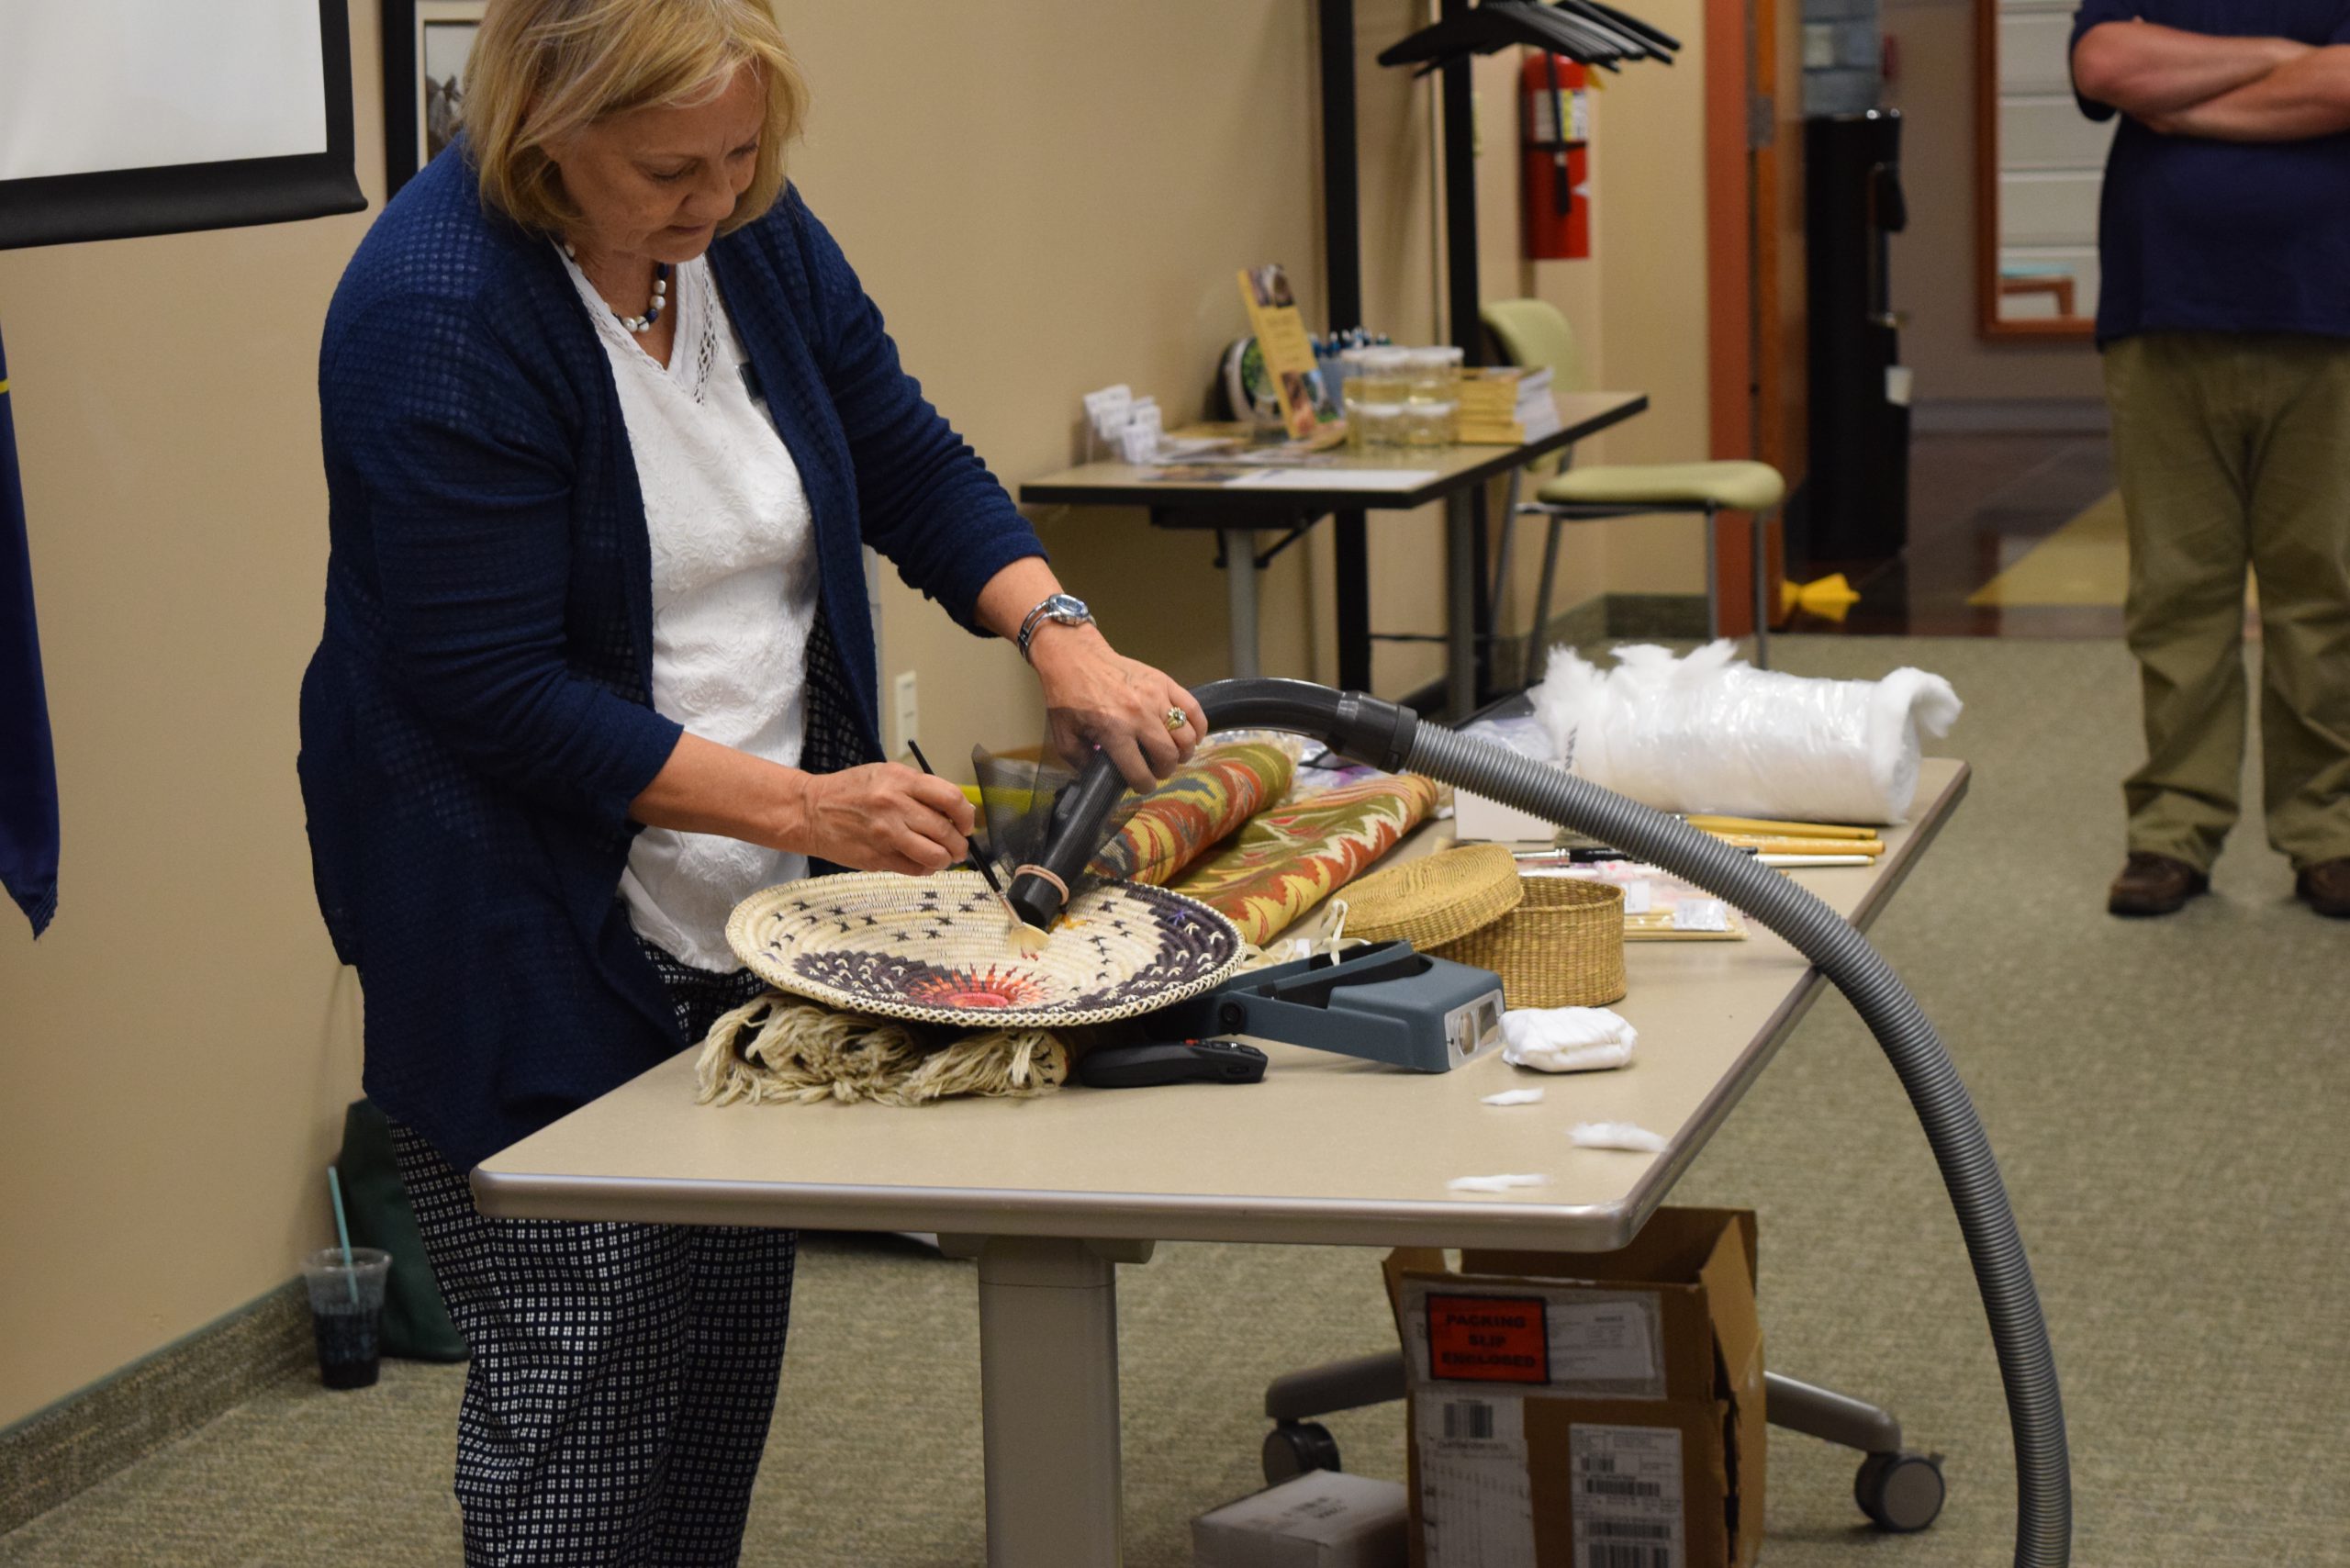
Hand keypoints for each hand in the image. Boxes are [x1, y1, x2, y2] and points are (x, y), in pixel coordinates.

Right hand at [787, 762, 973, 873]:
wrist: (810, 811)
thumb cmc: (851, 791)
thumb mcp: (886, 775)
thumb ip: (921, 790)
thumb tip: (958, 811)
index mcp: (901, 781)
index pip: (951, 799)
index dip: (966, 816)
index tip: (966, 824)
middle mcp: (895, 806)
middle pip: (946, 832)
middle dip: (960, 844)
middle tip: (959, 847)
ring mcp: (885, 834)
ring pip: (935, 856)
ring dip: (946, 860)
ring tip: (943, 857)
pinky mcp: (876, 858)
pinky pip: (915, 870)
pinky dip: (926, 869)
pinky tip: (922, 863)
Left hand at [1027, 623, 1208, 792]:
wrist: (1076, 657)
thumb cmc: (1068, 697)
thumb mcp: (1064, 737)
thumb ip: (1082, 762)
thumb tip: (1100, 776)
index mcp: (1114, 731)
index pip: (1140, 772)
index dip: (1144, 785)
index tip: (1143, 785)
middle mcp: (1139, 716)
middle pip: (1169, 755)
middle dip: (1166, 770)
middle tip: (1158, 769)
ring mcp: (1156, 697)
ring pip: (1186, 735)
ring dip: (1184, 751)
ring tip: (1175, 753)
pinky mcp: (1165, 682)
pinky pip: (1193, 709)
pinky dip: (1199, 726)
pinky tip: (1193, 735)